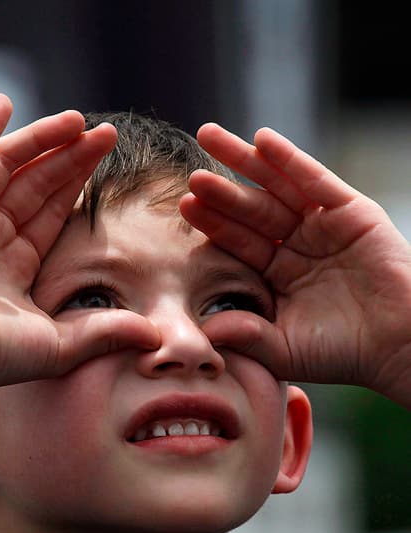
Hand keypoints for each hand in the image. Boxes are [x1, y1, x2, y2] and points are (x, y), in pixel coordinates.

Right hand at [0, 94, 158, 395]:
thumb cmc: (1, 354)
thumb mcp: (65, 343)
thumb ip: (109, 332)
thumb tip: (157, 338)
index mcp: (19, 265)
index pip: (55, 213)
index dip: (80, 186)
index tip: (107, 162)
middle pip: (41, 184)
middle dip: (73, 158)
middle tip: (107, 134)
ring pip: (13, 166)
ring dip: (44, 140)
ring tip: (79, 120)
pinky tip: (4, 103)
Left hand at [180, 124, 410, 405]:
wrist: (398, 347)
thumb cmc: (342, 353)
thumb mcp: (284, 348)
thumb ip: (245, 335)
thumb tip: (203, 331)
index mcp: (277, 274)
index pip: (239, 243)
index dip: (214, 224)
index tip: (185, 206)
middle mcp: (297, 245)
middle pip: (252, 211)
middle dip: (222, 190)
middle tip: (191, 172)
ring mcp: (323, 226)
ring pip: (277, 187)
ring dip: (245, 161)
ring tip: (211, 136)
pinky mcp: (351, 211)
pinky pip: (316, 180)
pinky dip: (290, 160)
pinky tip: (262, 139)